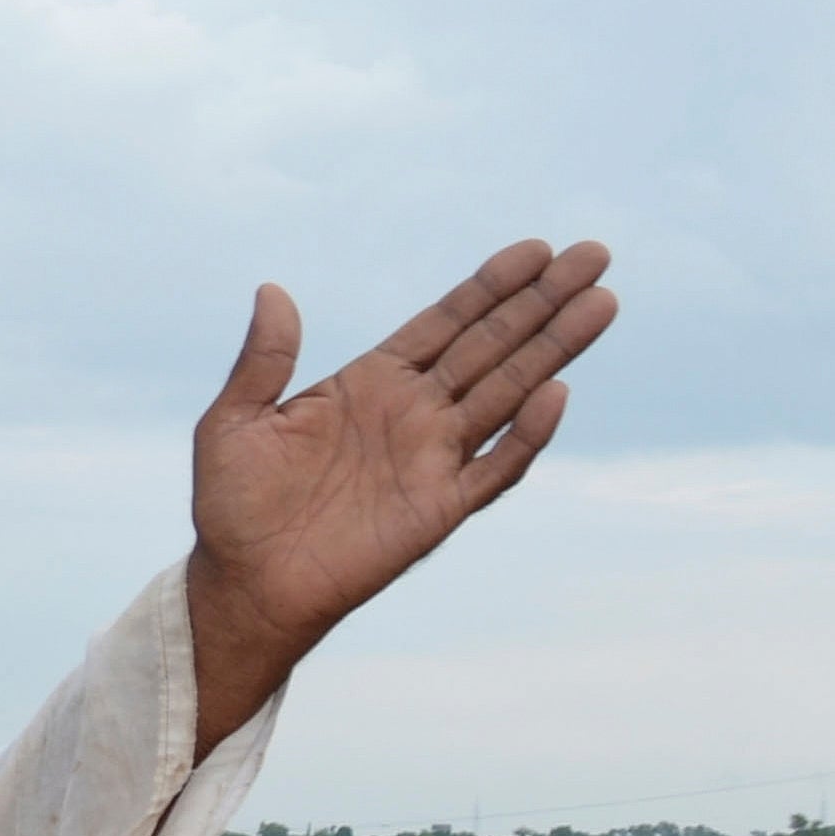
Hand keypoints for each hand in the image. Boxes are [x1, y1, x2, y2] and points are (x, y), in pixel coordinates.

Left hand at [186, 238, 617, 752]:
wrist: (245, 586)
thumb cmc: (233, 507)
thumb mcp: (233, 424)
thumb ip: (262, 361)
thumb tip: (271, 291)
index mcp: (370, 384)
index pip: (445, 322)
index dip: (491, 286)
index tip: (536, 249)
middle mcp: (412, 412)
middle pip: (492, 344)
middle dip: (542, 301)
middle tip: (594, 254)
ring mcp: (432, 457)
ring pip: (508, 392)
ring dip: (555, 349)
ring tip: (602, 302)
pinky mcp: (441, 507)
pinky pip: (496, 466)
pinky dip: (526, 434)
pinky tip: (555, 394)